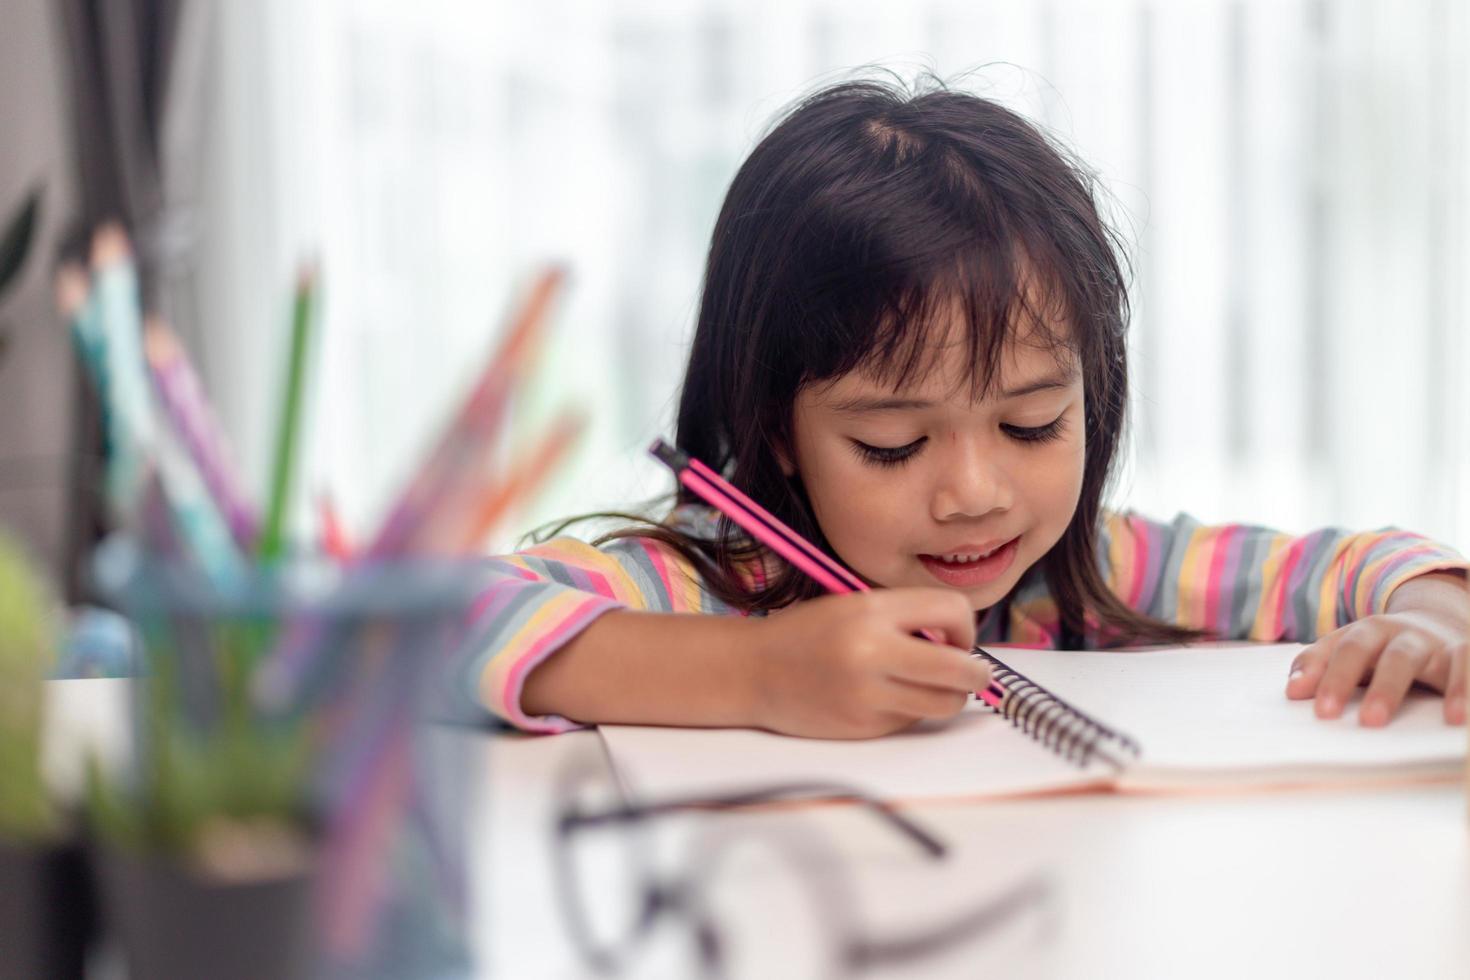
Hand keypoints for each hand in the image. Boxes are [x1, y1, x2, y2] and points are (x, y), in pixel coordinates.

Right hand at [749, 588, 989, 738]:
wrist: (752, 671)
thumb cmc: (807, 634)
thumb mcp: (855, 606)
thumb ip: (906, 618)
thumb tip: (961, 644)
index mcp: (872, 611)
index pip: (953, 610)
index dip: (964, 627)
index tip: (953, 638)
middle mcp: (872, 652)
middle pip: (962, 669)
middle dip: (976, 672)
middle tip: (970, 671)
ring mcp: (868, 695)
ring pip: (946, 703)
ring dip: (949, 695)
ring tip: (928, 685)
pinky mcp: (863, 727)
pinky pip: (912, 721)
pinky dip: (911, 711)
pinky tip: (884, 698)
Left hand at [1285, 572, 1469, 725]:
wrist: (1433, 622)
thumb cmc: (1378, 648)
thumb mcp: (1346, 650)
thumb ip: (1317, 665)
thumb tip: (1292, 691)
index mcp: (1371, 632)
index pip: (1348, 651)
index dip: (1334, 677)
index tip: (1322, 711)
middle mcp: (1410, 636)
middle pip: (1396, 657)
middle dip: (1383, 688)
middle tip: (1370, 722)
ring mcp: (1445, 646)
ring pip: (1451, 659)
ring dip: (1457, 688)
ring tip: (1453, 718)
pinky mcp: (1469, 654)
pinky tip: (1468, 718)